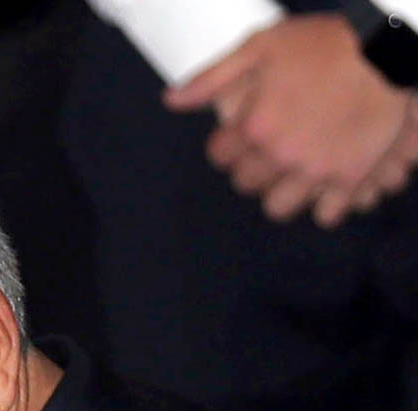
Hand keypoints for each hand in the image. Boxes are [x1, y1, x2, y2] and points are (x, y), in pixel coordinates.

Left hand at [163, 14, 414, 226]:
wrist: (390, 51)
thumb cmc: (328, 44)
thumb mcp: (263, 46)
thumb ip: (213, 77)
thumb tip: (171, 101)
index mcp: (256, 126)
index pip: (220, 157)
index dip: (229, 144)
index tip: (242, 135)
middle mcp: (281, 155)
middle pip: (246, 184)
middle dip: (253, 167)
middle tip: (271, 148)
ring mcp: (314, 171)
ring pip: (278, 207)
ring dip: (282, 192)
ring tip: (294, 169)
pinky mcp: (348, 180)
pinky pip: (324, 216)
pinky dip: (323, 206)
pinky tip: (325, 184)